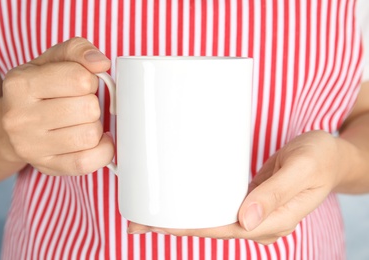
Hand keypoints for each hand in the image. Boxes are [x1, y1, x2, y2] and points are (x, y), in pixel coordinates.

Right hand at [2, 37, 114, 175]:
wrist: (12, 125)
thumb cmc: (39, 90)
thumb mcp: (52, 61)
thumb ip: (77, 51)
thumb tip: (100, 62)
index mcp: (20, 84)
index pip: (81, 79)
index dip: (90, 80)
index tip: (81, 84)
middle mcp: (20, 117)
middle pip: (89, 109)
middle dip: (92, 105)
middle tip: (80, 105)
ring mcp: (31, 146)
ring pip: (90, 136)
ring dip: (94, 127)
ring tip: (81, 122)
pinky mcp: (47, 166)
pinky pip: (88, 162)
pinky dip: (101, 150)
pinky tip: (93, 141)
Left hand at [128, 130, 344, 243]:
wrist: (331, 155)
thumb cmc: (320, 158)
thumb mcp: (303, 170)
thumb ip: (276, 195)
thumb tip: (246, 220)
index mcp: (271, 221)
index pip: (221, 229)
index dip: (188, 228)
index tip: (157, 224)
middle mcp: (258, 220)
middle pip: (208, 227)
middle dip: (173, 225)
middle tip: (138, 220)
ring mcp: (252, 210)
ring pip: (209, 218)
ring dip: (180, 215)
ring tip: (148, 211)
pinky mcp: (248, 197)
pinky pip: (217, 205)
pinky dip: (195, 203)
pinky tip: (178, 198)